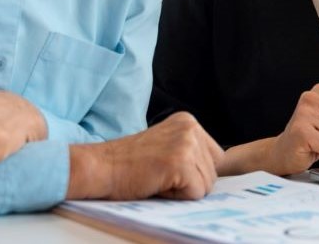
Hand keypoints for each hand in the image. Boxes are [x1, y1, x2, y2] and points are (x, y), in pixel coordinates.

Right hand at [70, 112, 223, 200]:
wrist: (101, 167)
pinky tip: (157, 183)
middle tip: (160, 174)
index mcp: (189, 122)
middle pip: (214, 171)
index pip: (216, 157)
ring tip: (158, 177)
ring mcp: (186, 144)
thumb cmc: (129, 163)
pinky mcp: (180, 162)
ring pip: (206, 184)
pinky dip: (177, 196)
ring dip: (182, 189)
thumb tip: (217, 173)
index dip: (195, 172)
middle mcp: (191, 128)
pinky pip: (196, 193)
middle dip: (190, 181)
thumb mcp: (167, 145)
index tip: (168, 168)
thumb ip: (191, 151)